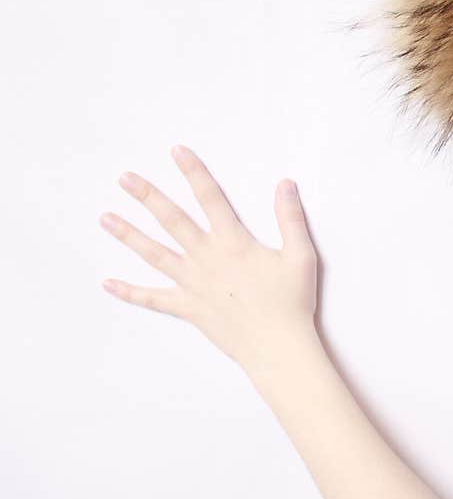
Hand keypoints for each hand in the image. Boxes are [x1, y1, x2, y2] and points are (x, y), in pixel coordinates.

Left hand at [99, 145, 317, 368]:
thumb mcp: (300, 256)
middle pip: (172, 221)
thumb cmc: (292, 302)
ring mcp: (193, 284)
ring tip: (105, 218)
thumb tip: (285, 184)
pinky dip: (130, 292)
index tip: (177, 152)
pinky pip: (153, 299)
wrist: (277, 346)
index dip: (194, 173)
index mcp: (233, 243)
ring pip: (154, 254)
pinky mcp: (189, 308)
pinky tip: (108, 283)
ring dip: (129, 235)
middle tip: (125, 178)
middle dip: (148, 197)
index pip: (211, 199)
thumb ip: (290, 218)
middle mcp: (207, 259)